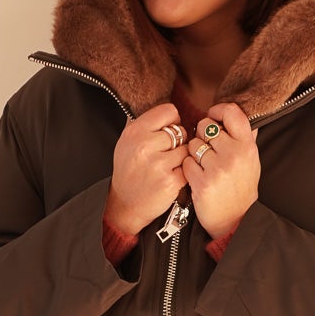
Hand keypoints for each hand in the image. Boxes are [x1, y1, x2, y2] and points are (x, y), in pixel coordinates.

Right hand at [104, 102, 189, 233]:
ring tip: (167, 166)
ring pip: (186, 149)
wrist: (126, 204)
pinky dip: (183, 172)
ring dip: (181, 158)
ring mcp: (158, 164)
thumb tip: (170, 111)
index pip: (169, 111)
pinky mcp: (170, 181)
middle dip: (178, 142)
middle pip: (180, 131)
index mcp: (134, 132)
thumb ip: (145, 125)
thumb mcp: (127, 142)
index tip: (169, 132)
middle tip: (166, 154)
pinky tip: (171, 177)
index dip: (173, 122)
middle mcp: (144, 146)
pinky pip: (188, 167)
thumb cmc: (130, 171)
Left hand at [182, 101, 258, 239]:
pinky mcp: (203, 183)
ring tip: (204, 166)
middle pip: (206, 126)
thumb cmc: (241, 187)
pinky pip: (186, 162)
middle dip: (202, 135)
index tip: (213, 116)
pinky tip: (198, 176)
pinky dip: (188, 168)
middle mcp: (234, 154)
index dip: (218, 110)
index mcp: (247, 146)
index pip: (232, 112)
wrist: (235, 220)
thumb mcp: (251, 160)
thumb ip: (244, 136)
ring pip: (193, 144)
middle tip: (208, 149)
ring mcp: (218, 169)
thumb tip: (234, 113)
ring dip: (194, 153)